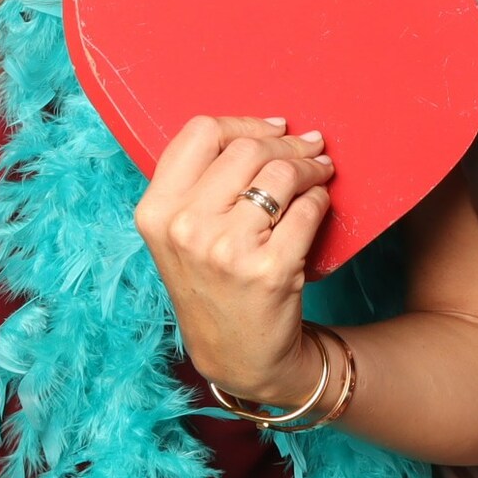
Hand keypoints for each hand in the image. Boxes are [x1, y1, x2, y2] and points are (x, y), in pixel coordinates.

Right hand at [130, 116, 336, 404]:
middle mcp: (185, 228)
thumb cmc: (214, 284)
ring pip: (282, 174)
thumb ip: (202, 183)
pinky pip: (307, 209)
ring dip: (310, 167)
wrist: (237, 355)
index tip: (273, 128)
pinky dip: (321, 200)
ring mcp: (226, 250)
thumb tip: (267, 127)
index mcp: (156, 212)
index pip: (201, 133)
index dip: (244, 122)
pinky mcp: (269, 270)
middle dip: (288, 144)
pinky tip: (320, 204)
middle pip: (248, 148)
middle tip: (310, 149)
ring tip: (320, 171)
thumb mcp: (180, 235)